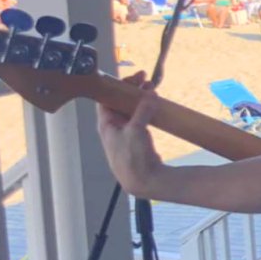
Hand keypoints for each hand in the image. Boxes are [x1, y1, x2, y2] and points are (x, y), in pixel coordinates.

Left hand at [96, 71, 165, 196]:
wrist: (143, 180)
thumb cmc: (132, 157)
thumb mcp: (136, 130)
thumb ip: (143, 110)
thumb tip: (150, 93)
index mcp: (106, 124)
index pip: (107, 98)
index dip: (118, 85)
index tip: (133, 78)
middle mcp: (114, 127)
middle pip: (119, 101)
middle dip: (131, 89)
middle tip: (144, 78)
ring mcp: (125, 132)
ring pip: (131, 108)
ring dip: (140, 98)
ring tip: (151, 87)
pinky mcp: (137, 138)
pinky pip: (139, 117)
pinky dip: (146, 108)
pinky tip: (154, 103)